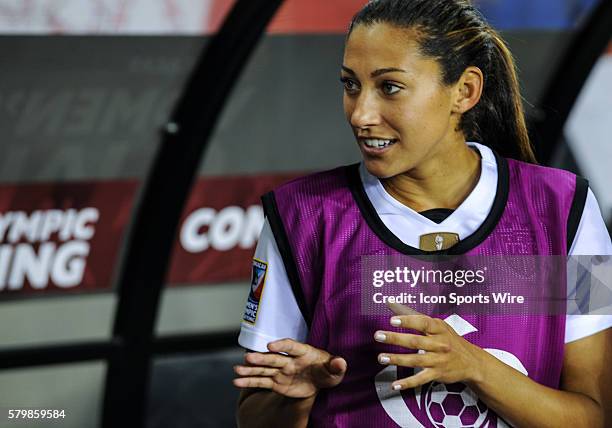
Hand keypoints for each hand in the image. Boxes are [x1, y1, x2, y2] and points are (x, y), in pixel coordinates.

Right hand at [233, 339, 347, 397]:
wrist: (319, 380)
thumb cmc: (327, 372)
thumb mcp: (335, 371)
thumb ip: (337, 366)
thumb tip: (341, 362)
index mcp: (303, 352)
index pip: (292, 346)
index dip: (282, 345)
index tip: (271, 346)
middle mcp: (289, 360)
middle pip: (274, 358)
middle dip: (261, 358)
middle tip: (248, 357)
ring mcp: (281, 370)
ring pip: (264, 369)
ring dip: (250, 369)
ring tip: (236, 370)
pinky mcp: (276, 382)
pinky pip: (261, 381)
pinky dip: (249, 381)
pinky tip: (236, 382)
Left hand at [375, 303, 483, 390]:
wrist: (472, 362)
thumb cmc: (449, 339)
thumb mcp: (437, 325)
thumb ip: (413, 315)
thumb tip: (391, 304)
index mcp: (439, 329)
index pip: (423, 323)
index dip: (408, 321)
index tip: (392, 320)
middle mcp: (440, 344)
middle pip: (415, 341)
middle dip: (395, 338)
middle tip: (378, 335)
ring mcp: (438, 360)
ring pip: (415, 360)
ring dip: (397, 359)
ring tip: (381, 357)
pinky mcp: (437, 374)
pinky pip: (420, 379)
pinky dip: (407, 383)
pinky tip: (395, 385)